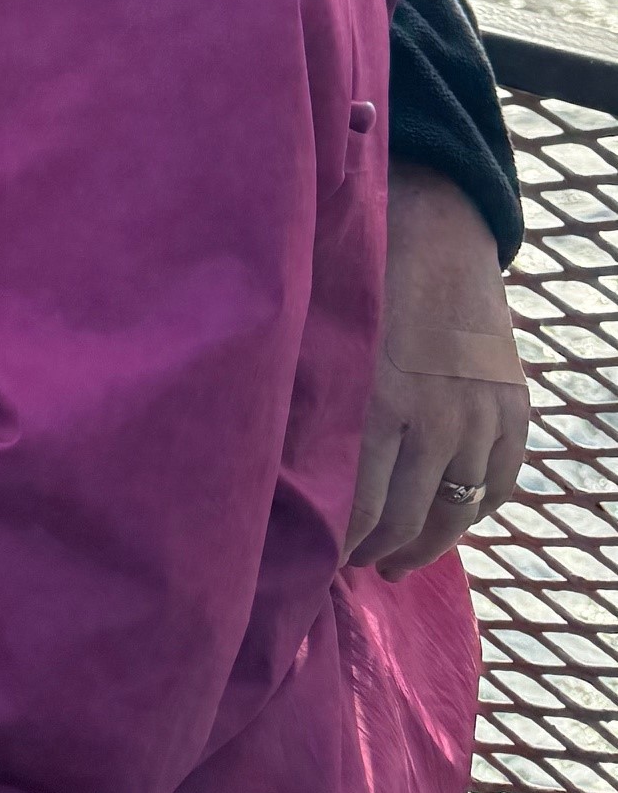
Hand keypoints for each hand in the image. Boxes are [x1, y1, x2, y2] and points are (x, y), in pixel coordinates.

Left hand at [346, 161, 529, 578]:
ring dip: (423, 545)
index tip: (315, 561)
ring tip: (395, 561)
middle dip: (375, 553)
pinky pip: (498, 485)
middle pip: (407, 522)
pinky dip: (472, 511)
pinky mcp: (514, 409)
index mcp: (380, 402)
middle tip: (351, 566)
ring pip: (455, 513)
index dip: (338, 547)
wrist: (435, 226)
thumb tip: (277, 471)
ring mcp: (483, 418)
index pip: (360, 510)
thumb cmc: (360, 278)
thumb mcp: (325, 338)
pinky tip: (445, 520)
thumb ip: (314, 403)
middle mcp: (437, 420)